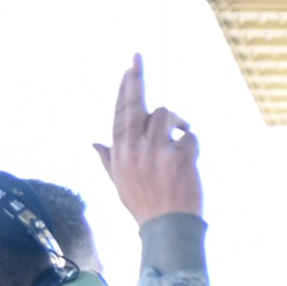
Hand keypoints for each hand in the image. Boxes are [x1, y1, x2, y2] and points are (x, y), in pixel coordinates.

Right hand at [93, 55, 202, 222]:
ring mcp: (157, 152)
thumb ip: (108, 161)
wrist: (168, 228)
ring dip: (176, 122)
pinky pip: (189, 135)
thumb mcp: (119, 183)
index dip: (125, 90)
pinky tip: (191, 157)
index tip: (128, 71)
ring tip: (179, 136)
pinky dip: (192, 142)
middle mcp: (135, 149)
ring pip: (166, 116)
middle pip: (136, 105)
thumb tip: (94, 143)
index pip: (120, 113)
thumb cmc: (145, 206)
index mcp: (119, 153)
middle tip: (138, 57)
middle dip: (137, 79)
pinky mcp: (180, 157)